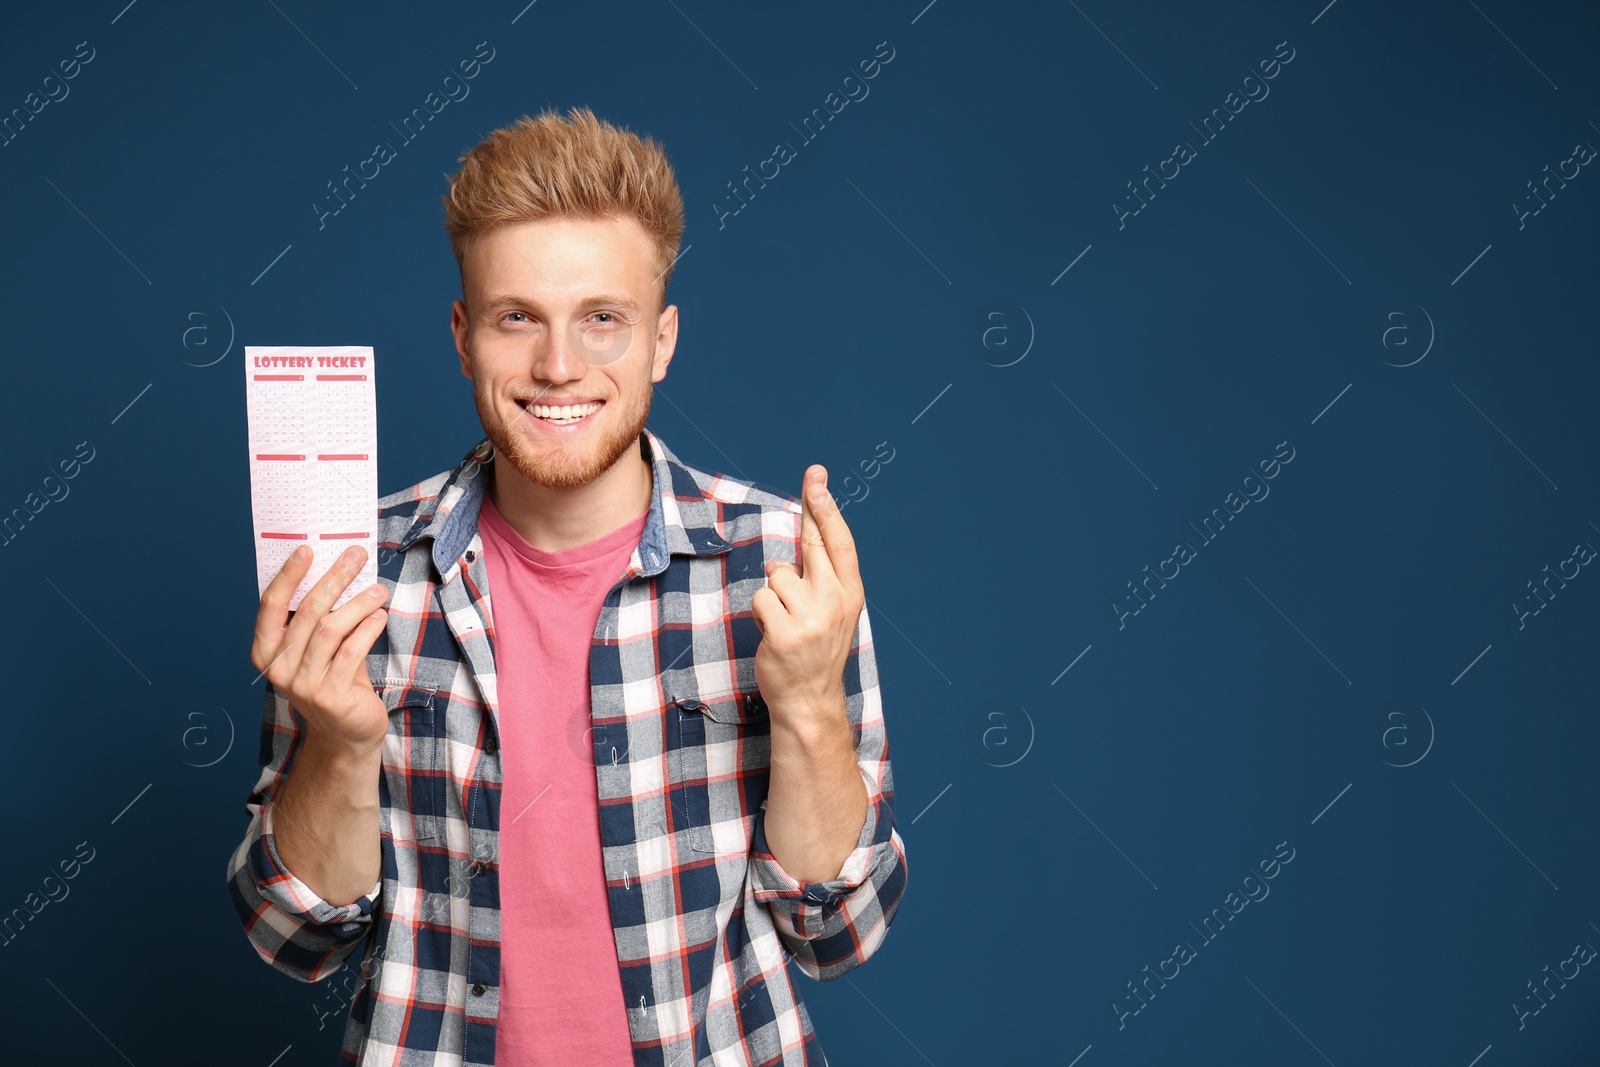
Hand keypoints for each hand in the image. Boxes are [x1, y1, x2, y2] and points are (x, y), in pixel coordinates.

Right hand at [250, 545, 390, 753]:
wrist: (347, 733)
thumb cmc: (335, 679)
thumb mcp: (320, 647)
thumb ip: (321, 616)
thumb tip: (340, 568)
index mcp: (266, 651)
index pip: (272, 605)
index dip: (288, 575)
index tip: (307, 548)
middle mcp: (278, 667)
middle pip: (307, 612)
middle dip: (334, 578)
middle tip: (356, 556)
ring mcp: (302, 684)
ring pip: (331, 629)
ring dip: (358, 604)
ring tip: (379, 590)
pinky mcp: (329, 696)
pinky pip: (351, 651)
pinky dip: (368, 629)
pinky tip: (380, 616)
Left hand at [750, 465, 864, 731]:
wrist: (809, 700)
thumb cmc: (815, 651)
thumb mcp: (831, 613)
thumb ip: (819, 579)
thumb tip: (792, 547)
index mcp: (850, 595)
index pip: (839, 543)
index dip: (828, 509)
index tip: (820, 480)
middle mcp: (835, 601)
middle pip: (814, 542)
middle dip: (812, 506)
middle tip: (814, 475)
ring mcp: (810, 616)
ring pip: (777, 573)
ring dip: (773, 593)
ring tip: (783, 619)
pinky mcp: (783, 631)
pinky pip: (760, 598)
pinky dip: (760, 612)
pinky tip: (771, 631)